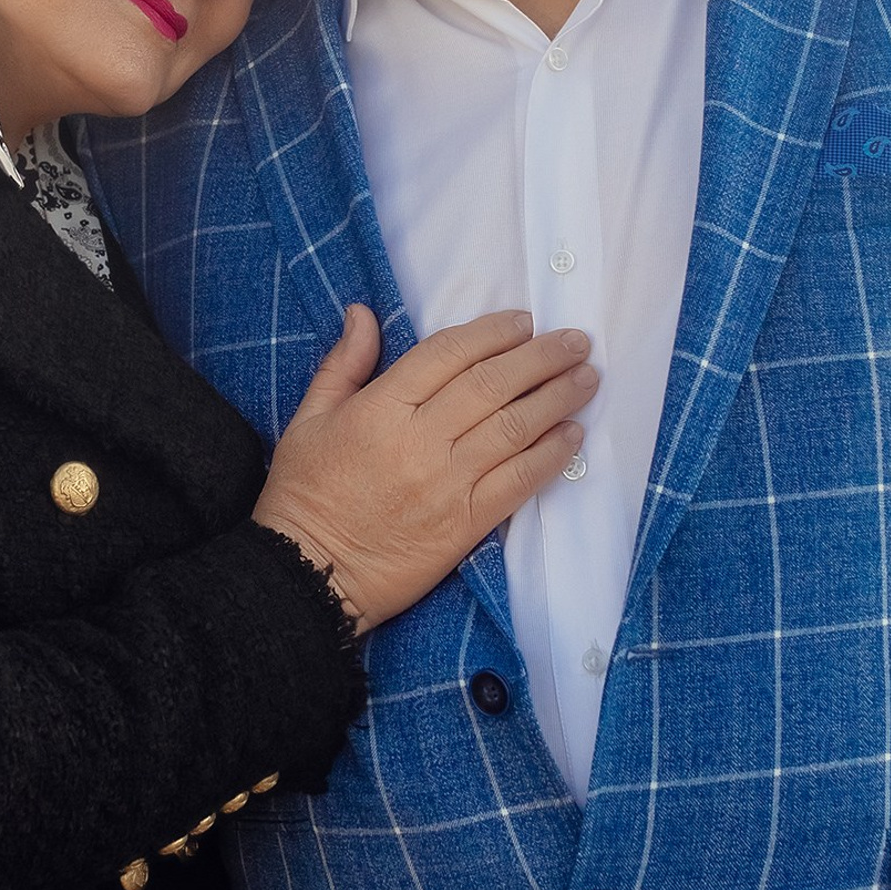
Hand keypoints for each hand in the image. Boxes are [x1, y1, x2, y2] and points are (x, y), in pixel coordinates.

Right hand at [256, 305, 596, 634]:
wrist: (309, 575)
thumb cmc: (304, 495)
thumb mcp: (308, 420)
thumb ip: (343, 364)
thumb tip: (364, 314)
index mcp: (380, 409)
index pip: (448, 354)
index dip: (491, 333)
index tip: (523, 320)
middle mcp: (418, 441)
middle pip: (492, 386)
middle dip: (540, 358)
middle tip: (575, 341)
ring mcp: (445, 484)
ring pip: (513, 429)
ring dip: (556, 400)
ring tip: (586, 378)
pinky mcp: (464, 525)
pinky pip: (517, 483)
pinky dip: (549, 457)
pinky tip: (572, 437)